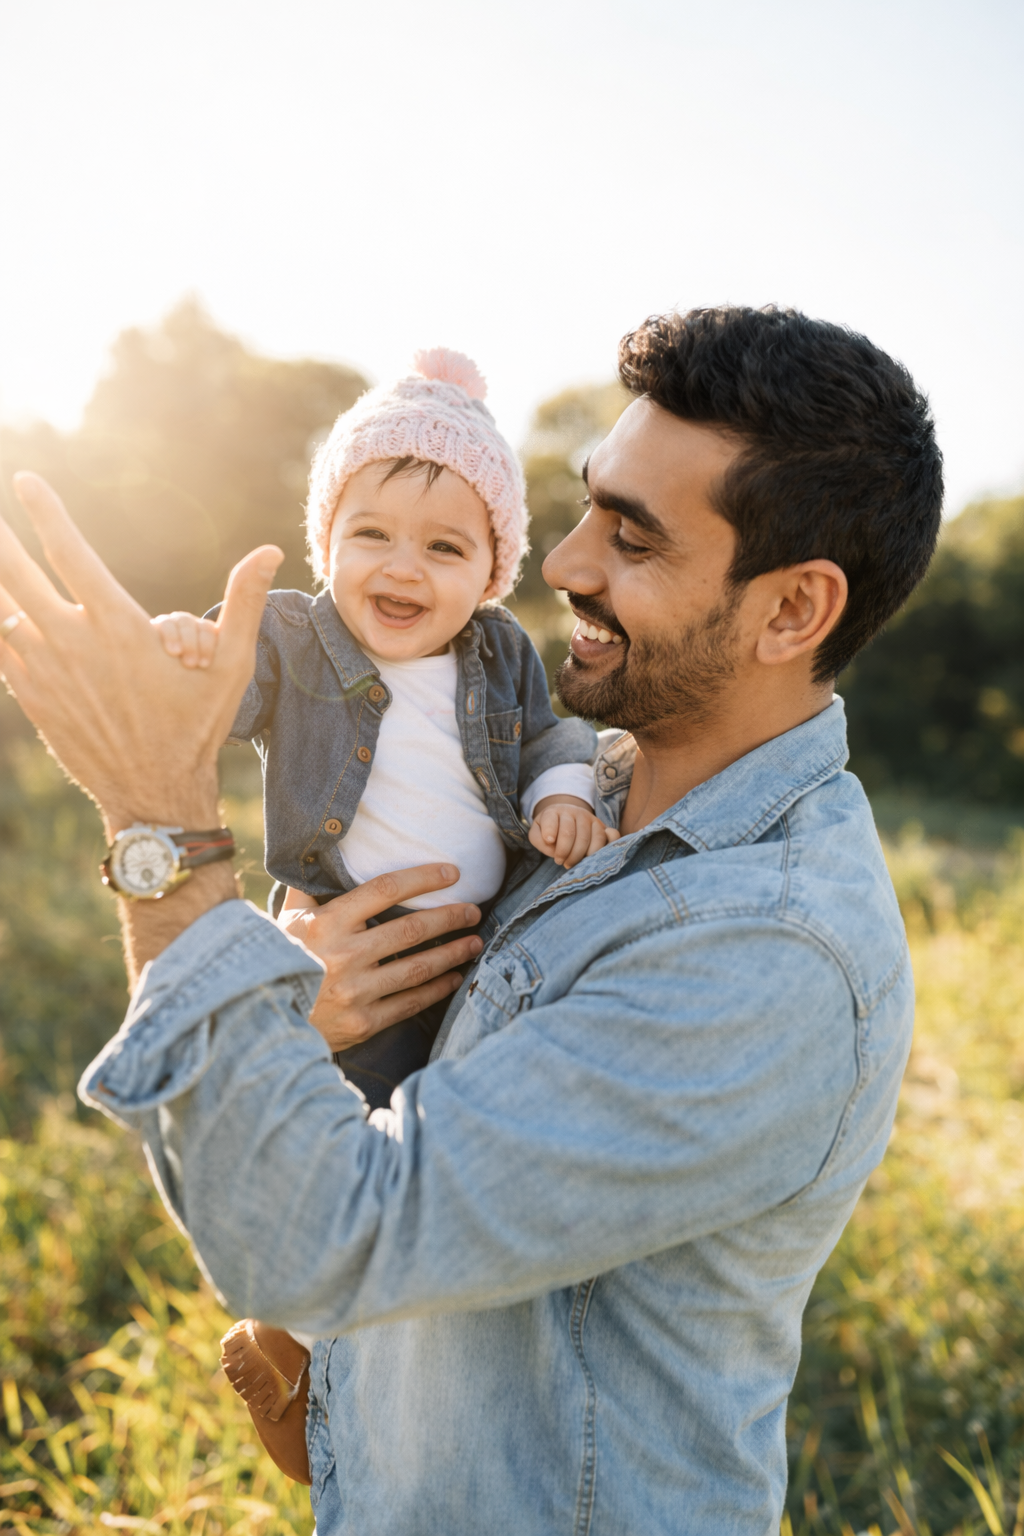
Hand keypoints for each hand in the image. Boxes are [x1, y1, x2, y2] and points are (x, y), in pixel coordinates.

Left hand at [0, 473, 280, 834]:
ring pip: (0, 608)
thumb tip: (269, 550)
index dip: (43, 512)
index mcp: (117, 626)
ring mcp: (45, 670)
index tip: (25, 482)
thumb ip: (244, 602)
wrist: (154, 791)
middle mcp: (72, 643)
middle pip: (14, 573)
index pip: (68, 552)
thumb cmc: (197, 726)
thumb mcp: (232, 665)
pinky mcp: (31, 695)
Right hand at [276, 866, 483, 1051]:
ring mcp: (355, 992)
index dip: (423, 878)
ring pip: (417, 967)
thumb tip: (321, 850)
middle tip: (474, 911)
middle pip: (411, 929)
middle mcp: (343, 955)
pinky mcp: (362, 1023)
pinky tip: (454, 978)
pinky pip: (410, 1003)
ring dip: (452, 953)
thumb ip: (307, 888)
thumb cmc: (276, 961)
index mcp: (326, 924)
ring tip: (474, 942)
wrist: (260, 1020)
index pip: (385, 889)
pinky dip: (437, 989)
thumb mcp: (285, 921)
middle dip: (450, 918)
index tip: (452, 872)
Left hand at [528, 795, 620, 867]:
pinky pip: (611, 835)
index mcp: (554, 811)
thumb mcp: (537, 833)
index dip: (549, 832)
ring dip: (581, 855)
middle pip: (570, 833)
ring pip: (591, 836)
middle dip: (564, 852)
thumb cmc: (549, 830)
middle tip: (560, 861)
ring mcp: (590, 818)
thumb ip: (539, 840)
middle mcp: (574, 812)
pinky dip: (606, 846)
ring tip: (572, 863)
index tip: (549, 841)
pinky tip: (594, 855)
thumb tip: (552, 844)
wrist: (565, 818)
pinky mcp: (602, 826)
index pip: (551, 820)